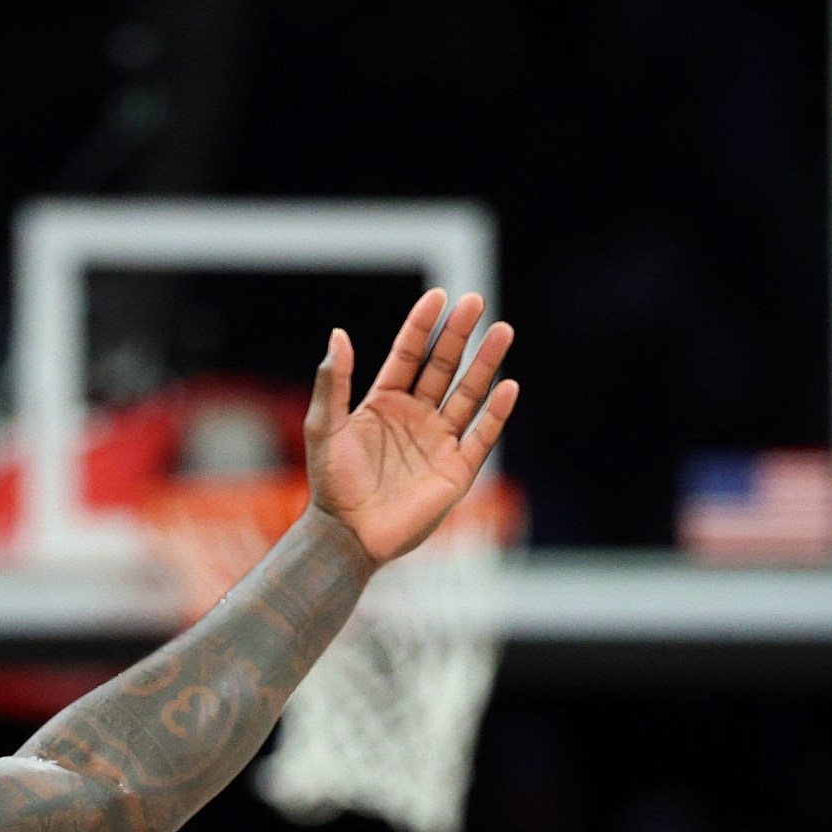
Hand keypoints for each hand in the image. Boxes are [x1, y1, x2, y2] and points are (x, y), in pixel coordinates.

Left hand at [303, 288, 518, 564]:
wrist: (347, 534)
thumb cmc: (331, 483)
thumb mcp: (324, 427)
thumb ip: (333, 382)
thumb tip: (338, 333)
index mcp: (384, 403)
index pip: (408, 355)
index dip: (422, 326)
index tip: (438, 297)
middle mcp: (415, 417)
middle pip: (443, 367)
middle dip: (459, 335)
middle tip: (475, 302)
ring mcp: (438, 441)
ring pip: (468, 394)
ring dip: (485, 363)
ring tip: (502, 330)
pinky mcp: (456, 469)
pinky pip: (482, 436)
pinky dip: (496, 413)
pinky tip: (507, 386)